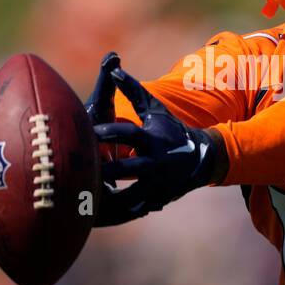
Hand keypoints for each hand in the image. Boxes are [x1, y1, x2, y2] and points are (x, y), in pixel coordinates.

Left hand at [92, 61, 221, 225]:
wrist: (200, 160)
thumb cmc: (171, 130)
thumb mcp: (155, 110)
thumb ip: (133, 90)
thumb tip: (113, 67)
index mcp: (153, 139)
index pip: (130, 134)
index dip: (110, 132)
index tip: (90, 132)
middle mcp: (157, 162)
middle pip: (130, 167)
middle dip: (109, 170)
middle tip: (84, 170)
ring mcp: (158, 183)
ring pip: (131, 194)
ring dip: (110, 198)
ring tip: (86, 198)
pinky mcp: (157, 199)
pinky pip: (134, 208)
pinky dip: (117, 213)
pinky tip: (97, 216)